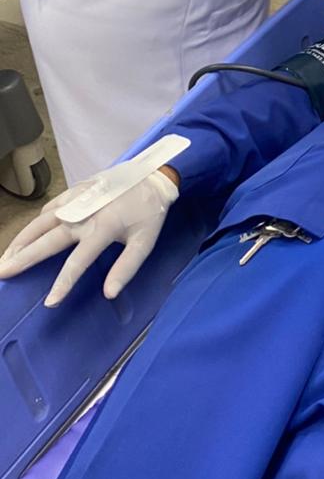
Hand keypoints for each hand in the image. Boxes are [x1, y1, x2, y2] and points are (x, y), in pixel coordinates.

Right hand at [0, 169, 178, 306]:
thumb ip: (127, 268)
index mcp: (103, 228)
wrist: (153, 176)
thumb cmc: (150, 212)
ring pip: (41, 222)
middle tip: (2, 272)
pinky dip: (34, 224)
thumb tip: (109, 293)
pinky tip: (25, 236)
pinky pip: (49, 209)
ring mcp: (77, 200)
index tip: (49, 302)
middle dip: (23, 258)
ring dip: (21, 239)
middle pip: (47, 240)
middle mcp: (84, 214)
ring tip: (5, 257)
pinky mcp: (75, 191)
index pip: (77, 262)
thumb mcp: (146, 241)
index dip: (63, 283)